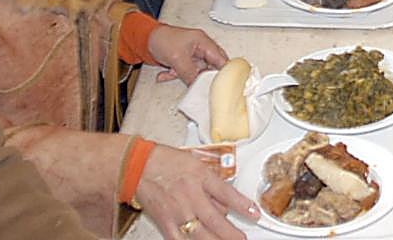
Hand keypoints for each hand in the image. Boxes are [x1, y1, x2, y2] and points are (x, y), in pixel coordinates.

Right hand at [137, 144, 258, 239]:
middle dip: (231, 234)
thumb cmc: (166, 161)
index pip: (226, 194)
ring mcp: (177, 211)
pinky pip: (179, 239)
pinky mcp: (164, 221)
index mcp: (200, 177)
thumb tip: (225, 203)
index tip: (254, 214)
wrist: (138, 166)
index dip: (242, 205)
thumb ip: (212, 184)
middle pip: (215, 219)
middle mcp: (190, 196)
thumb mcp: (196, 164)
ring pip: (200, 234)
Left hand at [146, 25, 227, 84]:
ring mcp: (192, 54)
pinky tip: (167, 74)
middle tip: (200, 85)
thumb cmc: (161, 39)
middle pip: (210, 66)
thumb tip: (198, 85)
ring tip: (175, 74)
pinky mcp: (183, 60)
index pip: (221, 58)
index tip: (221, 84)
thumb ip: (190, 73)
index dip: (223, 72)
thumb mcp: (177, 58)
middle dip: (204, 77)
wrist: (143, 39)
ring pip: (196, 71)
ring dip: (186, 76)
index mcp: (204, 41)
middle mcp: (200, 47)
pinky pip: (185, 72)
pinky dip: (176, 75)